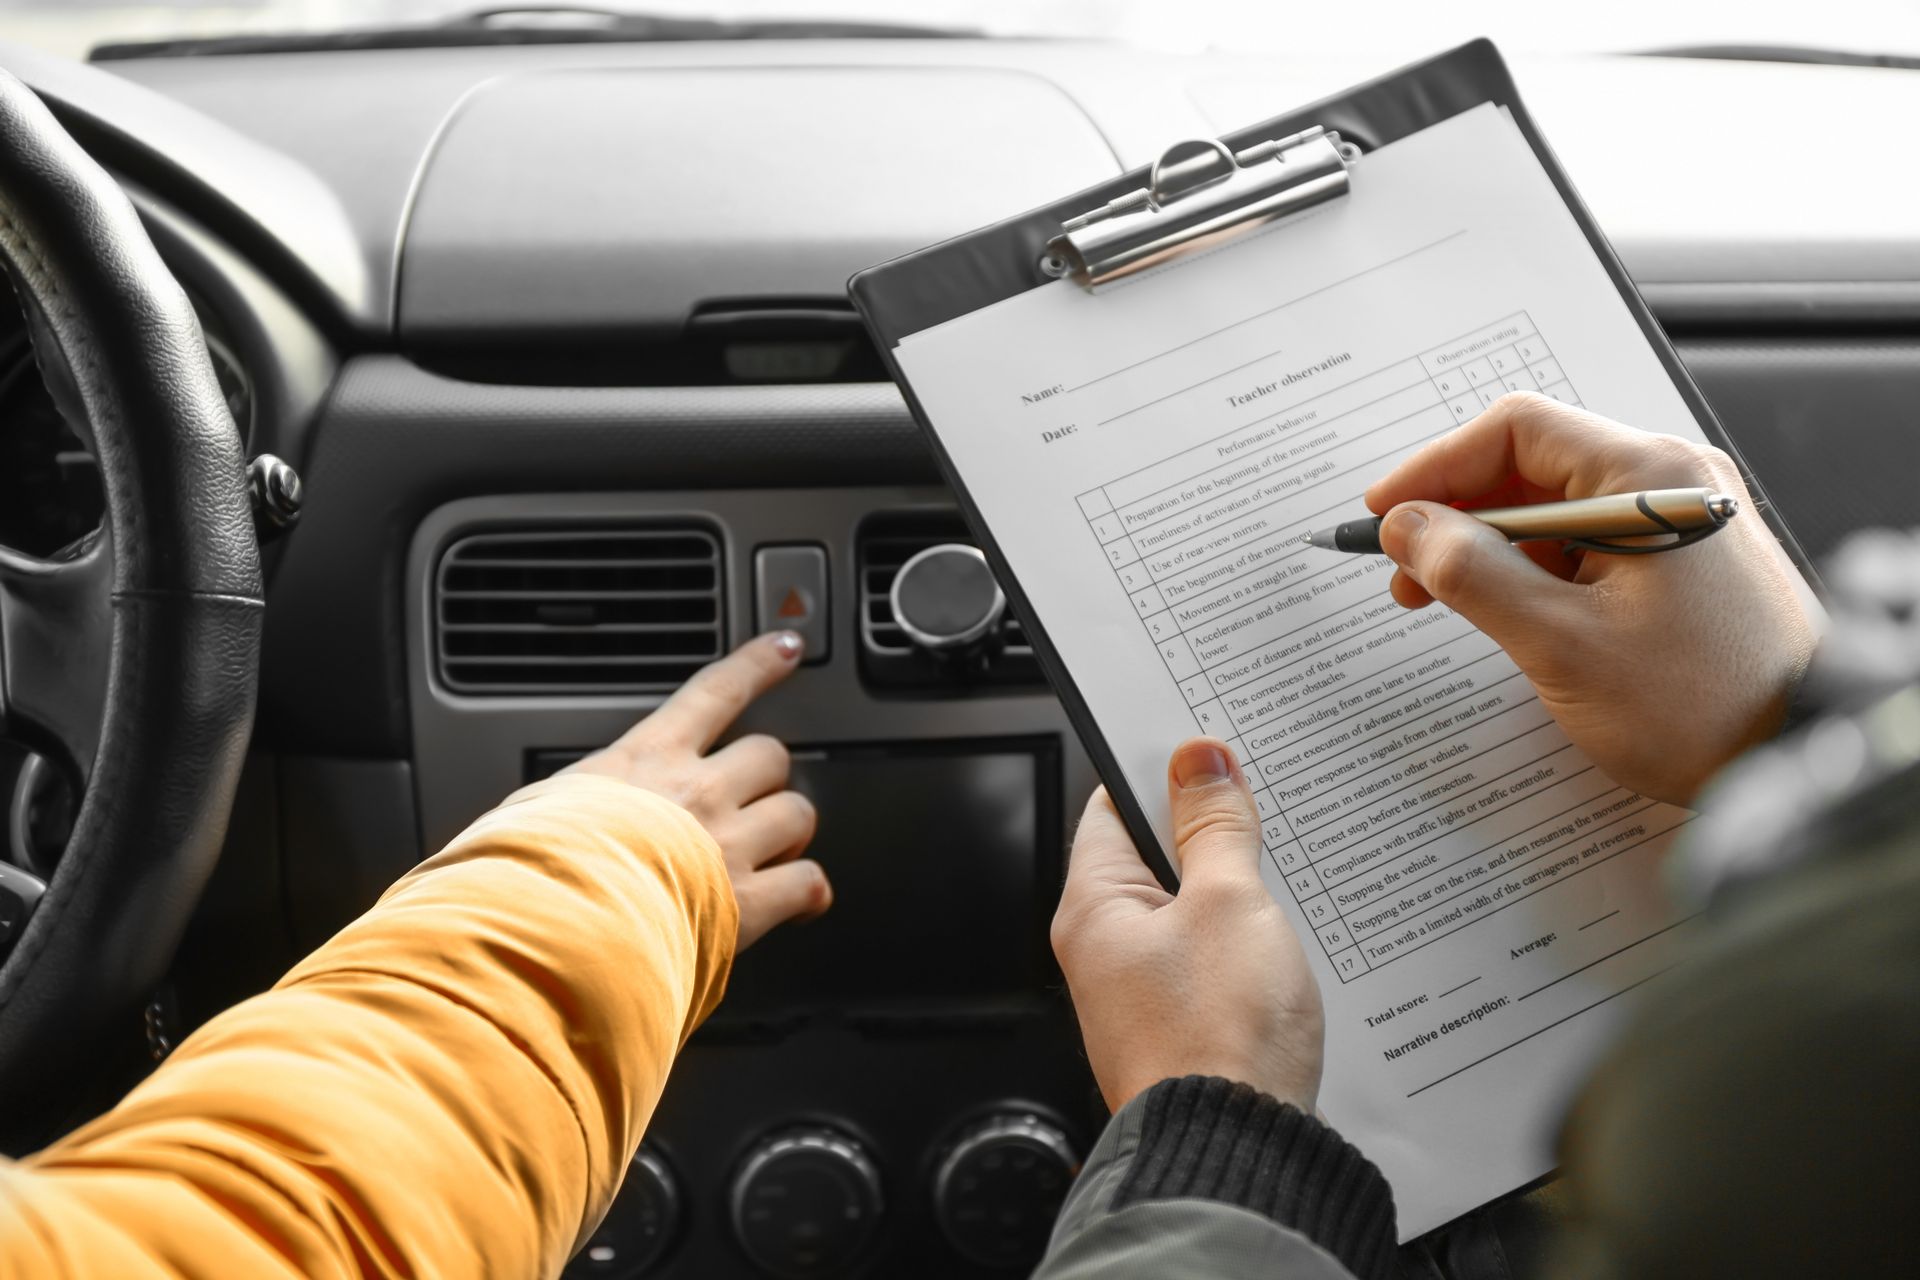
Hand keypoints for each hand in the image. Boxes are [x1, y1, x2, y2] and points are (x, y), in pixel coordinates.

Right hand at [566, 631, 828, 948]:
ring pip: (797, 814)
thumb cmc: (530, 870)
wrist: (553, 926)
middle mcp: (698, 793)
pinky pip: (806, 885)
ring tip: (771, 853)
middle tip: (751, 800)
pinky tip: (802, 905)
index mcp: (646, 760)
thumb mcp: (535, 807)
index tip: (786, 648)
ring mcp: (730, 845)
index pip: (715, 693)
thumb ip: (570, 801)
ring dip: (790, 833)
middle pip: (769, 757)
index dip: (758, 666)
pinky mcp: (749, 903)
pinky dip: (809, 894)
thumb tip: (554, 812)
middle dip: (767, 778)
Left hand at [1051, 738, 1323, 1112]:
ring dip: (1232, 886)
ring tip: (1282, 862)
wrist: (1238, 1154)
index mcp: (1093, 910)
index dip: (1160, 772)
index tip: (1208, 750)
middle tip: (1260, 801)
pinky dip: (1242, 937)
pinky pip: (1209, 959)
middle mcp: (1105, 951)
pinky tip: (1286, 931)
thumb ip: (1214, 828)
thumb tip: (1198, 760)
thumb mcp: (1227, 904)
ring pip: (1187, 911)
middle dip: (1206, 829)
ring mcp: (1144, 992)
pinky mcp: (1185, 1026)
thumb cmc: (1218, 1037)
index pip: (1110, 809)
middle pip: (1152, 859)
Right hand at [1365, 393, 1817, 805]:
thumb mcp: (1561, 643)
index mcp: (1650, 476)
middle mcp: (1672, 480)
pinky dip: (1536, 566)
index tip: (1385, 513)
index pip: (1517, 431)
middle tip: (1404, 569)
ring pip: (1558, 506)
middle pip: (1534, 465)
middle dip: (1457, 513)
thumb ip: (1471, 575)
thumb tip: (1409, 528)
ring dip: (1491, 545)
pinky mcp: (1684, 559)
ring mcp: (1682, 518)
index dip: (1437, 468)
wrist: (1797, 760)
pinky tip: (1505, 609)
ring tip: (1443, 599)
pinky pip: (1590, 540)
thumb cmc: (1700, 708)